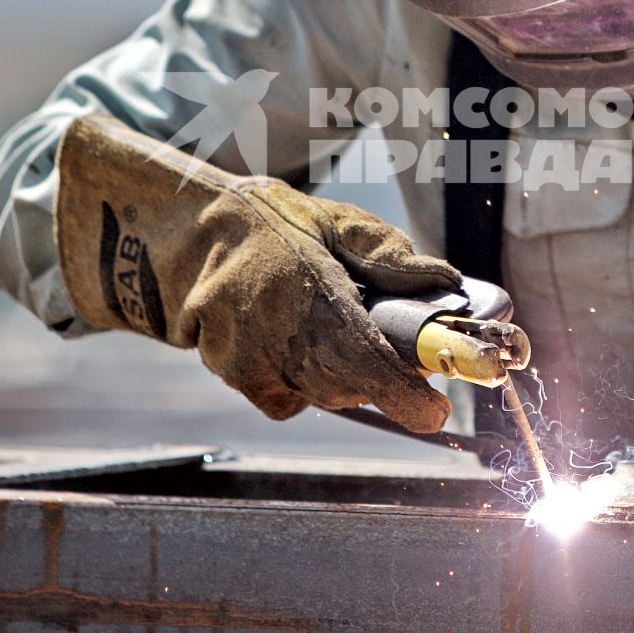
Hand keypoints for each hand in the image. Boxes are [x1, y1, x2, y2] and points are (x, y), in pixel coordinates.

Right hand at [53, 114, 458, 430]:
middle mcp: (270, 325)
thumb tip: (445, 283)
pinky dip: (303, 381)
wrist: (188, 233)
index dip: (402, 394)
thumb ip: (388, 254)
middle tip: (393, 350)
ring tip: (328, 328)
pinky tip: (293, 343)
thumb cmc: (273, 224)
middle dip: (381, 376)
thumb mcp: (334, 221)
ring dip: (342, 375)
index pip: (362, 356)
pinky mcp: (229, 372)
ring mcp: (243, 355)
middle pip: (348, 385)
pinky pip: (287, 399)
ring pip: (321, 394)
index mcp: (305, 280)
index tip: (434, 411)